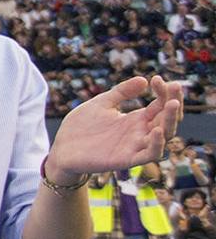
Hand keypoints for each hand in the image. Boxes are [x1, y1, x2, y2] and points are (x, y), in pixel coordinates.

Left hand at [44, 75, 184, 184]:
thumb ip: (121, 92)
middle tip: (175, 86)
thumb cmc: (82, 127)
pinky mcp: (126, 160)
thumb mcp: (102, 103)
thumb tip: (143, 79)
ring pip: (163, 136)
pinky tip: (156, 130)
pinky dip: (156, 144)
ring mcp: (135, 146)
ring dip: (170, 120)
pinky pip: (149, 154)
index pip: (160, 105)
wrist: (62, 149)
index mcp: (137, 119)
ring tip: (173, 104)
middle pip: (167, 119)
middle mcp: (140, 133)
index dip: (164, 92)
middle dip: (174, 103)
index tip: (157, 78)